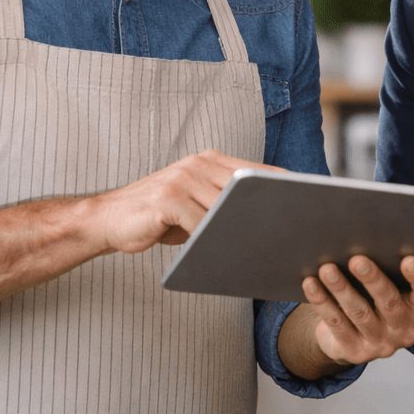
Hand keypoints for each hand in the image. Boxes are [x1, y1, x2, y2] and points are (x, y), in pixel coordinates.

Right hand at [90, 150, 273, 253]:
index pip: (254, 171)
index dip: (280, 184)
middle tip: (291, 227)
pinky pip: (201, 223)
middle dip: (267, 208)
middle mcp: (198, 165)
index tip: (306, 199)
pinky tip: (225, 252)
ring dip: (243, 228)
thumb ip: (221, 205)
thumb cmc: (158, 217)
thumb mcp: (194, 205)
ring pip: (225, 207)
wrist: (108, 219)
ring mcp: (183, 179)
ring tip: (264, 244)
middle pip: (245, 188)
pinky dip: (214, 239)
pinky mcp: (168, 200)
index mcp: (209, 161)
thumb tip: (263, 221)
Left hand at [300, 255, 413, 366]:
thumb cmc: (379, 302)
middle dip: (373, 280)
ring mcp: (380, 344)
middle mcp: (404, 330)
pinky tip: (311, 284)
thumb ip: (391, 272)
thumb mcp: (394, 290)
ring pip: (359, 313)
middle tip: (357, 260)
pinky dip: (322, 302)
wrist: (356, 339)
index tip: (408, 260)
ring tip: (327, 269)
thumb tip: (371, 236)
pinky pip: (336, 323)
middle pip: (389, 303)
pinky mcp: (354, 351)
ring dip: (342, 289)